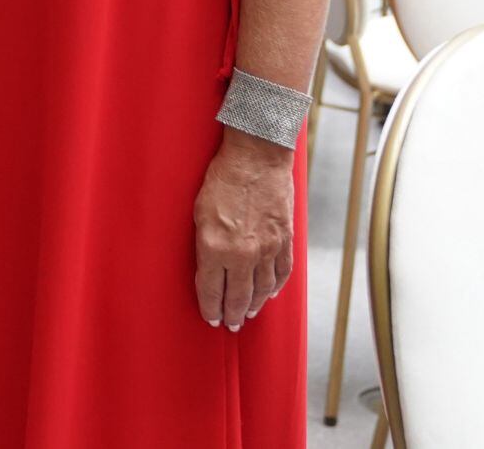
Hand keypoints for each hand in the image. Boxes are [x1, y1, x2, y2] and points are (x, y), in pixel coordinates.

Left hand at [193, 128, 294, 332]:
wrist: (256, 156)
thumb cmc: (221, 178)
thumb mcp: (199, 212)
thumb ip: (204, 244)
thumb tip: (208, 267)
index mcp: (215, 248)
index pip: (211, 291)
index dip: (210, 309)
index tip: (210, 319)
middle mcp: (243, 255)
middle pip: (237, 297)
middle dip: (231, 315)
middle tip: (229, 325)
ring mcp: (267, 249)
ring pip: (261, 290)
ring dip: (253, 305)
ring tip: (247, 314)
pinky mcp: (284, 240)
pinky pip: (282, 273)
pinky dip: (275, 288)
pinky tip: (269, 294)